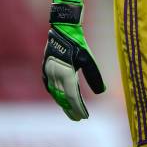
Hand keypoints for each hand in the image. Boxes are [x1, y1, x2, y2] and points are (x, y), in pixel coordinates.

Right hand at [42, 0, 105, 119]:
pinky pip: (49, 87)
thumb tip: (101, 91)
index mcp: (66, 73)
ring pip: (56, 94)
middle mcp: (55, 75)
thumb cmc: (77, 42)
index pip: (73, 97)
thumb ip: (94, 76)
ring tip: (71, 111)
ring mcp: (48, 72)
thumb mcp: (88, 58)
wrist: (62, 28)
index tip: (85, 117)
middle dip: (71, 109)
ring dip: (63, 104)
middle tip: (78, 118)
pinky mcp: (45, 68)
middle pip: (63, 99)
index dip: (78, 108)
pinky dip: (56, 95)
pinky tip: (60, 98)